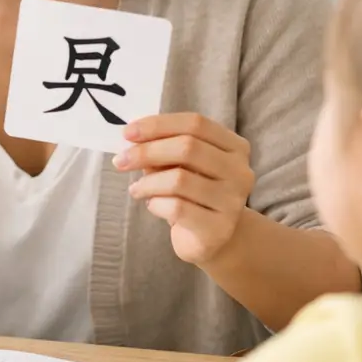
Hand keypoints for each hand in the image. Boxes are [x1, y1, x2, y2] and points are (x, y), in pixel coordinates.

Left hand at [114, 113, 254, 265]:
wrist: (215, 238)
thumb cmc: (194, 194)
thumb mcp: (181, 165)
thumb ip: (164, 148)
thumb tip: (133, 137)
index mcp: (235, 146)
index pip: (195, 123)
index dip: (158, 125)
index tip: (127, 132)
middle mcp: (240, 171)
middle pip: (188, 148)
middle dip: (146, 152)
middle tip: (120, 161)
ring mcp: (233, 201)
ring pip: (179, 180)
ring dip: (147, 183)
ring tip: (136, 189)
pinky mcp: (219, 228)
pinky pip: (177, 208)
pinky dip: (156, 204)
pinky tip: (153, 205)